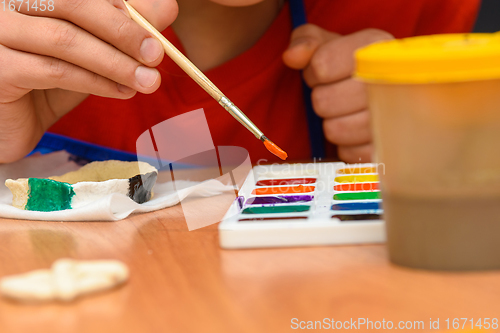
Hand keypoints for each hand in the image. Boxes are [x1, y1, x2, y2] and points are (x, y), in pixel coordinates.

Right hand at [0, 0, 177, 162]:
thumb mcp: (92, 50)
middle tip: (156, 55)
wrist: (11, 120)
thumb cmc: (50, 78)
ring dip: (115, 62)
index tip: (161, 29)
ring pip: (66, 40)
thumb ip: (124, 29)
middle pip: (74, 3)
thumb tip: (167, 7)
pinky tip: (122, 92)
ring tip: (147, 81)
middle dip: (123, 31)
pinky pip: (55, 71)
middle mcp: (9, 2)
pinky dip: (96, 82)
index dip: (125, 8)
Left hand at [283, 24, 392, 162]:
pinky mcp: (392, 145)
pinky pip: (349, 153)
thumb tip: (293, 56)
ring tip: (345, 112)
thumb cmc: (347, 65)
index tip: (321, 73)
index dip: (312, 73)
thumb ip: (306, 41)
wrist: (383, 89)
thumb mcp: (326, 43)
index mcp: (374, 46)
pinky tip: (355, 131)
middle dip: (321, 100)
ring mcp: (397, 114)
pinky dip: (345, 145)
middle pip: (324, 101)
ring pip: (335, 130)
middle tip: (333, 95)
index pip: (321, 66)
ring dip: (332, 123)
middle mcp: (392, 77)